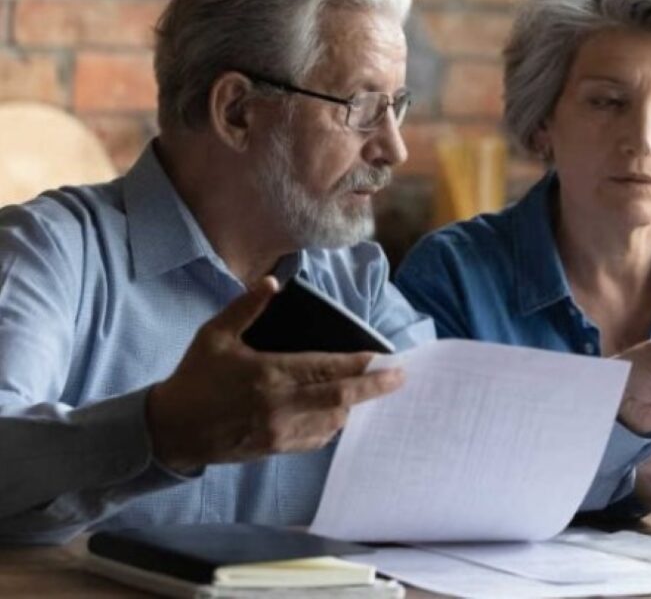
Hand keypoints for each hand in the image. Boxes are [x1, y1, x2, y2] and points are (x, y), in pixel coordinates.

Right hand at [145, 277, 404, 472]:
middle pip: (341, 398)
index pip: (326, 368)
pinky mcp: (277, 448)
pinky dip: (333, 423)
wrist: (171, 430)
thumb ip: (246, 307)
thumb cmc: (195, 378)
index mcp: (269, 374)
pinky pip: (317, 438)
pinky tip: (339, 411)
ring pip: (333, 420)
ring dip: (354, 405)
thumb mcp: (215, 335)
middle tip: (400, 377)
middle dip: (375, 387)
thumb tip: (273, 282)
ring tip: (370, 389)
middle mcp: (280, 405)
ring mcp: (280, 431)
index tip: (383, 357)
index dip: (359, 364)